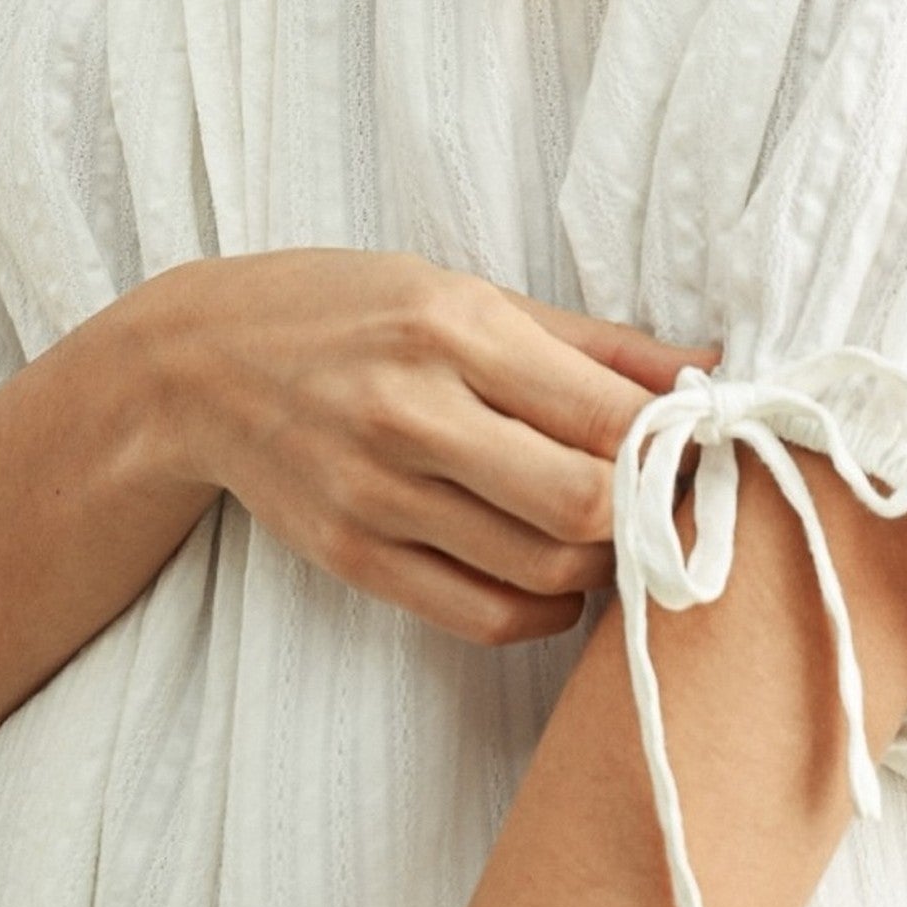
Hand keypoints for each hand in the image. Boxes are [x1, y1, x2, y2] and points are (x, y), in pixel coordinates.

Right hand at [129, 249, 718, 645]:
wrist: (197, 365)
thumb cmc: (342, 310)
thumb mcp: (461, 291)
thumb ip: (590, 341)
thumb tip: (709, 369)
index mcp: (449, 327)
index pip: (605, 416)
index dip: (673, 444)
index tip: (693, 445)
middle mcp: (411, 413)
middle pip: (583, 505)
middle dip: (644, 512)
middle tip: (657, 497)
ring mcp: (375, 494)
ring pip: (543, 570)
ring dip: (599, 563)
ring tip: (602, 528)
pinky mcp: (352, 556)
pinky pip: (480, 615)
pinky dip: (540, 609)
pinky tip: (549, 574)